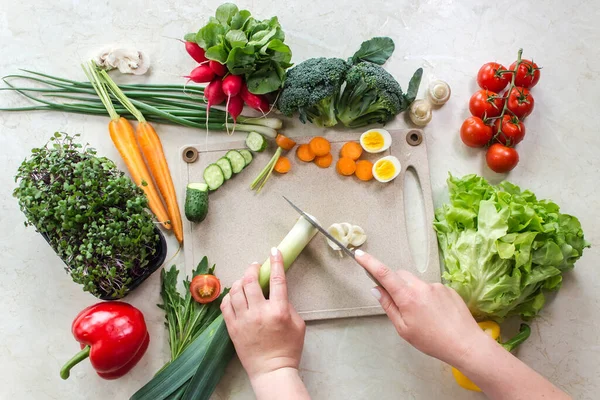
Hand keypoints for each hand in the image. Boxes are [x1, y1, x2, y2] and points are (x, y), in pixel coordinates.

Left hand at [220, 248, 305, 381]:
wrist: (272, 370)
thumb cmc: (289, 349)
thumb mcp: (298, 325)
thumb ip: (288, 306)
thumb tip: (276, 293)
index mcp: (278, 311)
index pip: (277, 280)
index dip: (275, 262)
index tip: (274, 252)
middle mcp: (259, 312)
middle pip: (250, 281)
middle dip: (252, 269)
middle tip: (255, 266)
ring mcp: (243, 320)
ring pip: (235, 290)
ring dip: (240, 281)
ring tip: (244, 280)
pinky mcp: (232, 328)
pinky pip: (225, 305)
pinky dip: (229, 296)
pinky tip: (234, 295)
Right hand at [355, 250, 486, 366]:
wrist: (465, 344)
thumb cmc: (432, 341)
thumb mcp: (403, 329)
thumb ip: (389, 306)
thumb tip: (376, 290)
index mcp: (408, 297)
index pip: (384, 274)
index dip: (369, 263)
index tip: (359, 255)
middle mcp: (422, 286)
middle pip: (401, 275)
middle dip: (395, 284)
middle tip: (399, 304)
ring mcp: (437, 286)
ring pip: (416, 283)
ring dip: (413, 293)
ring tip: (423, 315)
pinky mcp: (448, 289)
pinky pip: (431, 288)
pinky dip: (427, 297)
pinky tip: (435, 314)